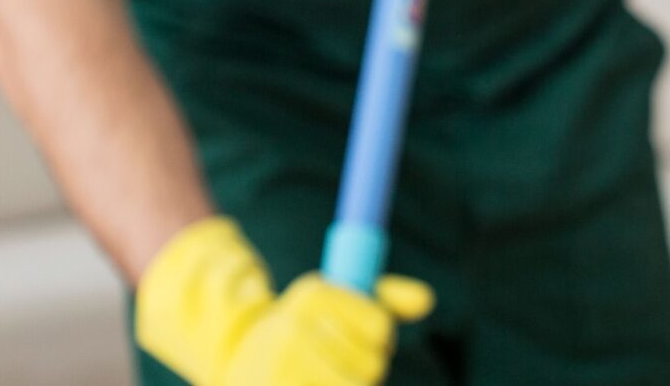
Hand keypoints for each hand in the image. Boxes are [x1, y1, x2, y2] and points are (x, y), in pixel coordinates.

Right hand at [136, 217, 433, 385]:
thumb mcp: (341, 303)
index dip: (380, 339)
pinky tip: (316, 384)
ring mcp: (278, 364)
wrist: (241, 363)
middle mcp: (292, 324)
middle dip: (365, 370)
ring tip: (326, 378)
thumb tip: (428, 301)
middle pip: (371, 366)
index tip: (362, 338)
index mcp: (313, 293)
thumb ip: (387, 298)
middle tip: (338, 363)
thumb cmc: (307, 330)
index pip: (380, 328)